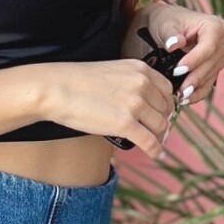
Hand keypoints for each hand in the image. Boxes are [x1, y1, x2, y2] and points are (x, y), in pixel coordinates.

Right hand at [41, 58, 177, 157]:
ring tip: (154, 143)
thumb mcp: (112, 72)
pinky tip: (155, 154)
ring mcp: (135, 104)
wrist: (56, 89)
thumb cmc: (77, 82)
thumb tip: (143, 104)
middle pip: (165, 109)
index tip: (161, 114)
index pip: (167, 90)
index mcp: (140, 69)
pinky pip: (150, 141)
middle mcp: (142, 84)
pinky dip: (155, 150)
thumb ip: (131, 84)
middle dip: (162, 122)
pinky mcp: (126, 124)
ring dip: (159, 137)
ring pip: (161, 126)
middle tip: (157, 132)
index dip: (166, 105)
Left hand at [143, 2, 223, 111]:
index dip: (195, 60)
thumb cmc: (165, 20)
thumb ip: (170, 34)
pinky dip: (198, 93)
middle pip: (212, 64)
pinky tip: (186, 99)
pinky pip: (209, 84)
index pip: (209, 46)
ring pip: (211, 76)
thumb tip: (175, 44)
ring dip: (196, 88)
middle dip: (195, 78)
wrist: (163, 25)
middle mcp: (223, 41)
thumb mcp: (164, 23)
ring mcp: (220, 56)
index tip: (178, 70)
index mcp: (215, 26)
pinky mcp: (214, 69)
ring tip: (180, 97)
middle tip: (179, 90)